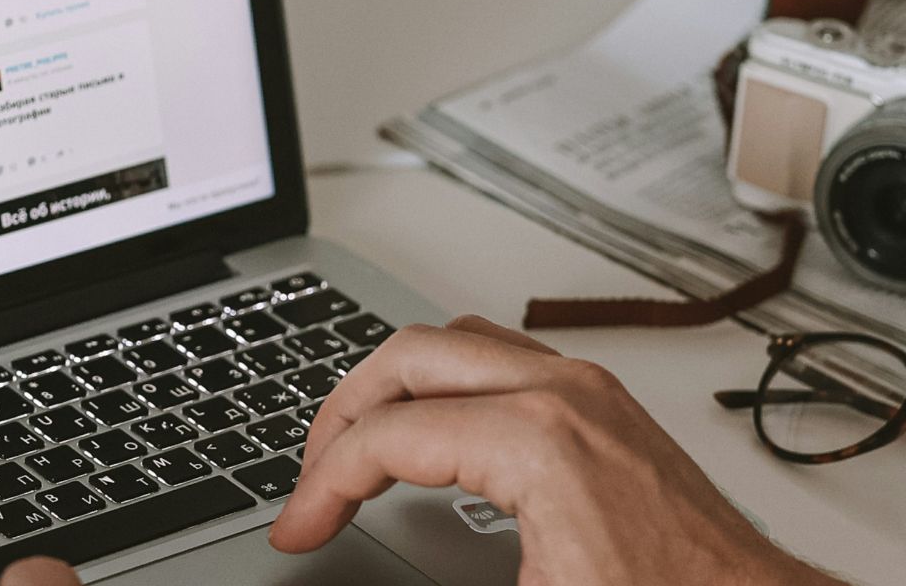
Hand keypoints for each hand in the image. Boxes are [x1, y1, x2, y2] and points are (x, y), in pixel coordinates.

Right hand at [270, 316, 839, 585]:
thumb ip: (430, 578)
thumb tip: (367, 567)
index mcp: (534, 440)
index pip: (389, 438)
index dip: (322, 485)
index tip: (300, 528)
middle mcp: (562, 394)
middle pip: (409, 360)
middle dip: (342, 416)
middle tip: (311, 477)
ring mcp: (588, 390)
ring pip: (455, 343)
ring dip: (394, 388)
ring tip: (356, 445)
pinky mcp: (606, 404)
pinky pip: (501, 356)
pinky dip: (445, 383)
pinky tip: (433, 431)